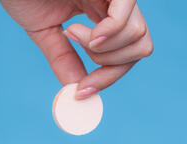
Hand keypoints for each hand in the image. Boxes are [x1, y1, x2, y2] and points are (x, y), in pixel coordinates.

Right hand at [0, 0, 152, 97]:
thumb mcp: (45, 33)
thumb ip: (64, 60)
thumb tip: (79, 91)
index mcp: (102, 16)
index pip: (125, 54)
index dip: (107, 78)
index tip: (81, 92)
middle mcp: (114, 4)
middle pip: (140, 47)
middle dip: (111, 68)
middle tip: (82, 64)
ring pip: (139, 37)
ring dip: (102, 50)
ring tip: (72, 32)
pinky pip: (126, 16)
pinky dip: (107, 35)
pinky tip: (78, 31)